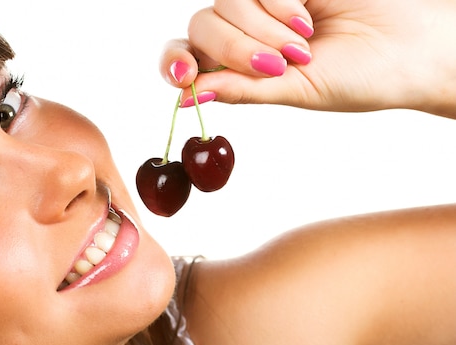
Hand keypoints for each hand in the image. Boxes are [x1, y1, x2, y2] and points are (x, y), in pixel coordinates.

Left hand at [160, 0, 455, 117]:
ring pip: (226, 3)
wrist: (406, 48)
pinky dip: (278, 3)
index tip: (185, 75)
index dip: (175, 64)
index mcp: (236, 71)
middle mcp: (243, 36)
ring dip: (263, 28)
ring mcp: (262, 6)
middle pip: (202, 28)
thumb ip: (242, 91)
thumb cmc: (355, 79)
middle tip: (278, 65)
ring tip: (302, 45)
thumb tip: (187, 99)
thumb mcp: (294, 93)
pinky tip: (307, 17)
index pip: (184, 60)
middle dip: (234, 49)